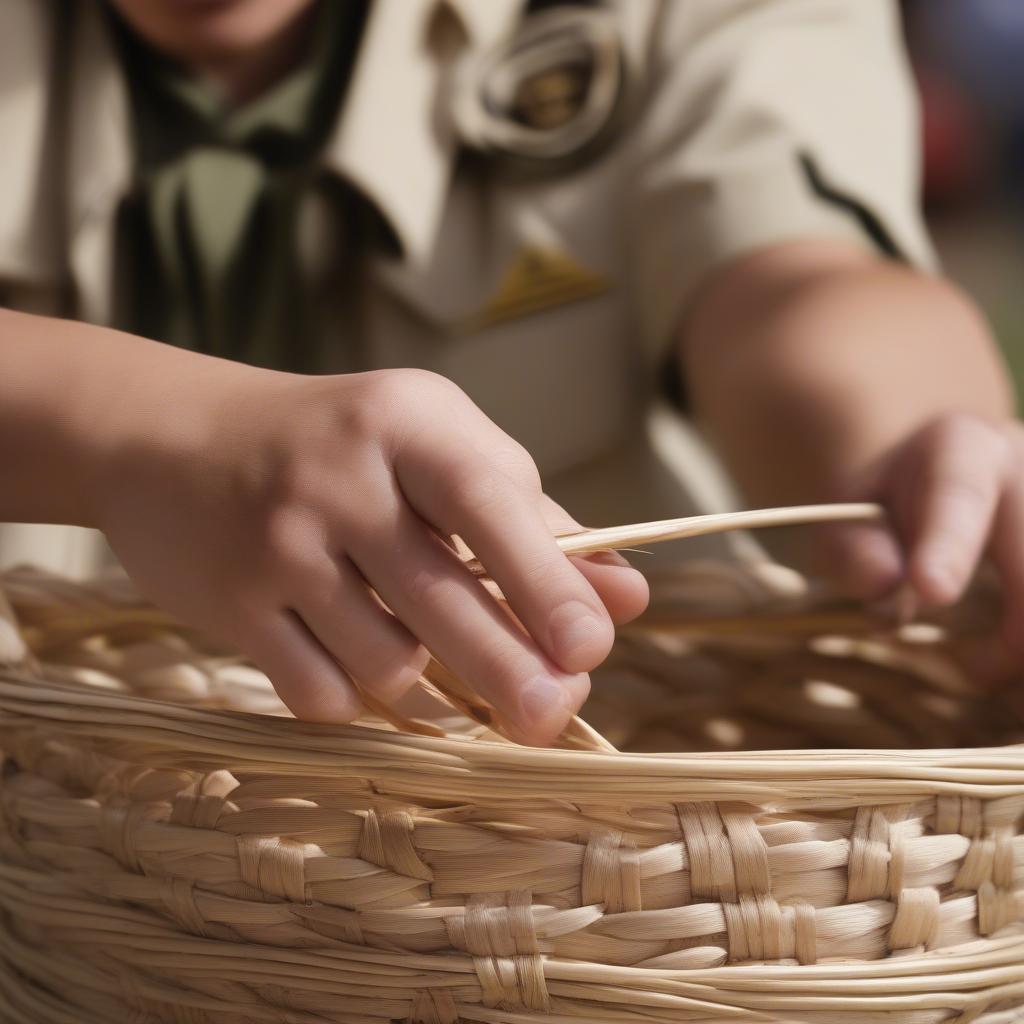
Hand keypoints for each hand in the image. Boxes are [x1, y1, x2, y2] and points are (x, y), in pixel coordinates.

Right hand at [93, 364, 648, 742]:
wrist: (174, 438)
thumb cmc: (340, 445)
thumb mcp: (435, 447)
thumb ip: (532, 522)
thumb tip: (628, 598)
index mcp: (407, 424)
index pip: (488, 501)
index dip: (547, 581)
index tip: (592, 648)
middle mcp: (338, 480)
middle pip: (442, 600)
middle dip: (509, 671)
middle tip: (552, 717)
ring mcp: (277, 544)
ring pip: (385, 661)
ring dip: (426, 679)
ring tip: (423, 647)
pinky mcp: (229, 602)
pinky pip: (319, 690)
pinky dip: (356, 695)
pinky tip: (360, 660)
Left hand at [823, 412, 1023, 663]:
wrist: (937, 479)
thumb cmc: (886, 508)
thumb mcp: (844, 520)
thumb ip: (853, 551)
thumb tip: (885, 584)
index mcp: (960, 450)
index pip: (958, 499)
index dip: (948, 549)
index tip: (932, 592)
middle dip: (1016, 629)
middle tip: (970, 670)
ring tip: (985, 667)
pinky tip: (1011, 660)